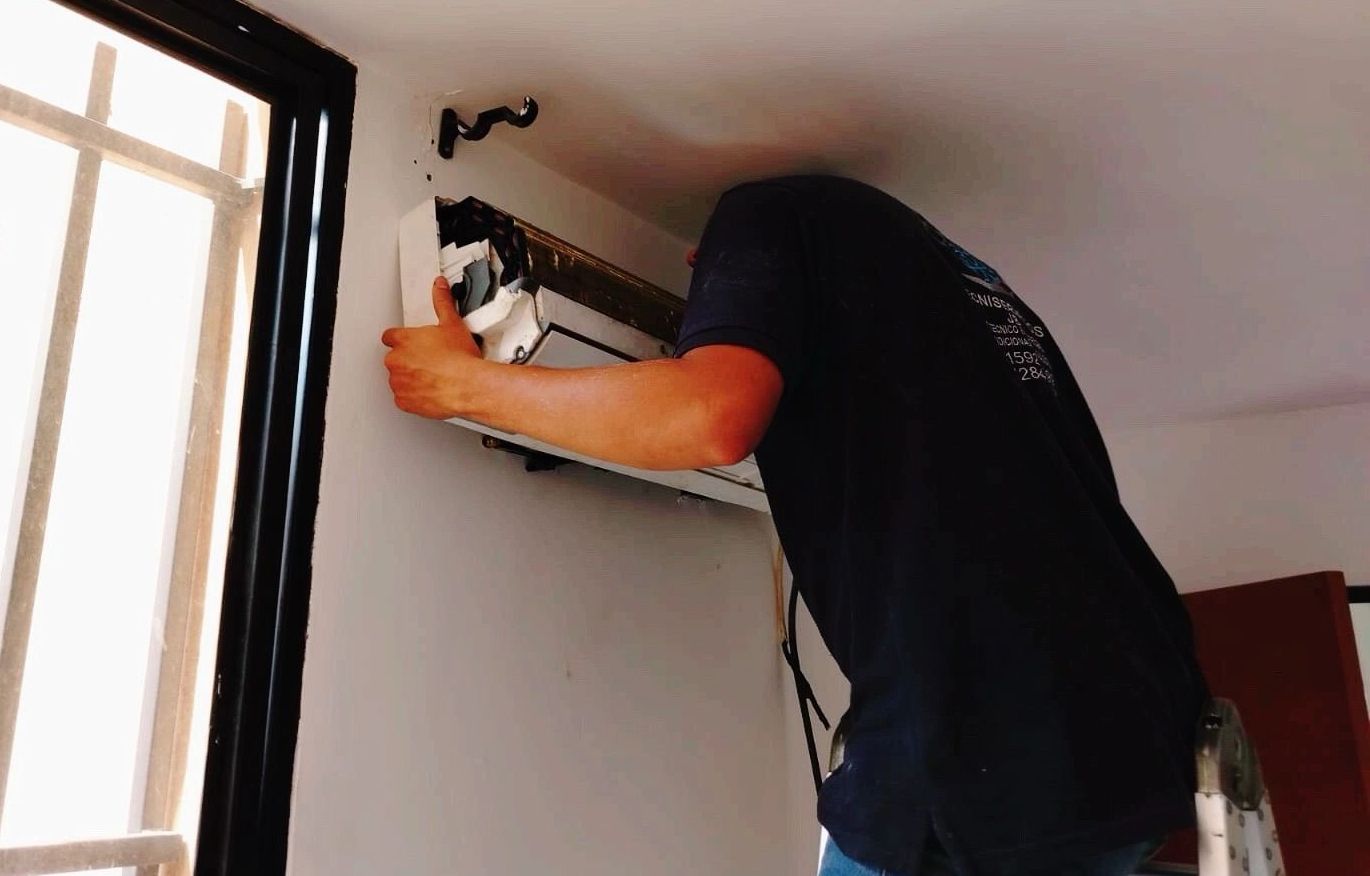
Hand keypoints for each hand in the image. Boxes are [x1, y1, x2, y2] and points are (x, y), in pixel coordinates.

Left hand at [381, 276, 482, 418]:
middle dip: (408, 359)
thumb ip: (442, 302)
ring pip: (398, 378)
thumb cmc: (459, 359)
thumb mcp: (453, 323)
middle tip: (429, 361)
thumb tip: (439, 286)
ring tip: (432, 377)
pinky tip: (430, 391)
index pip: (390, 336)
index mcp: (403, 339)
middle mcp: (396, 360)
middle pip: (395, 358)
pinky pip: (404, 398)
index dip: (402, 340)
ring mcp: (398, 381)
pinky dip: (413, 396)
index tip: (412, 343)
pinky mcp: (404, 401)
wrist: (467, 386)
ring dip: (410, 378)